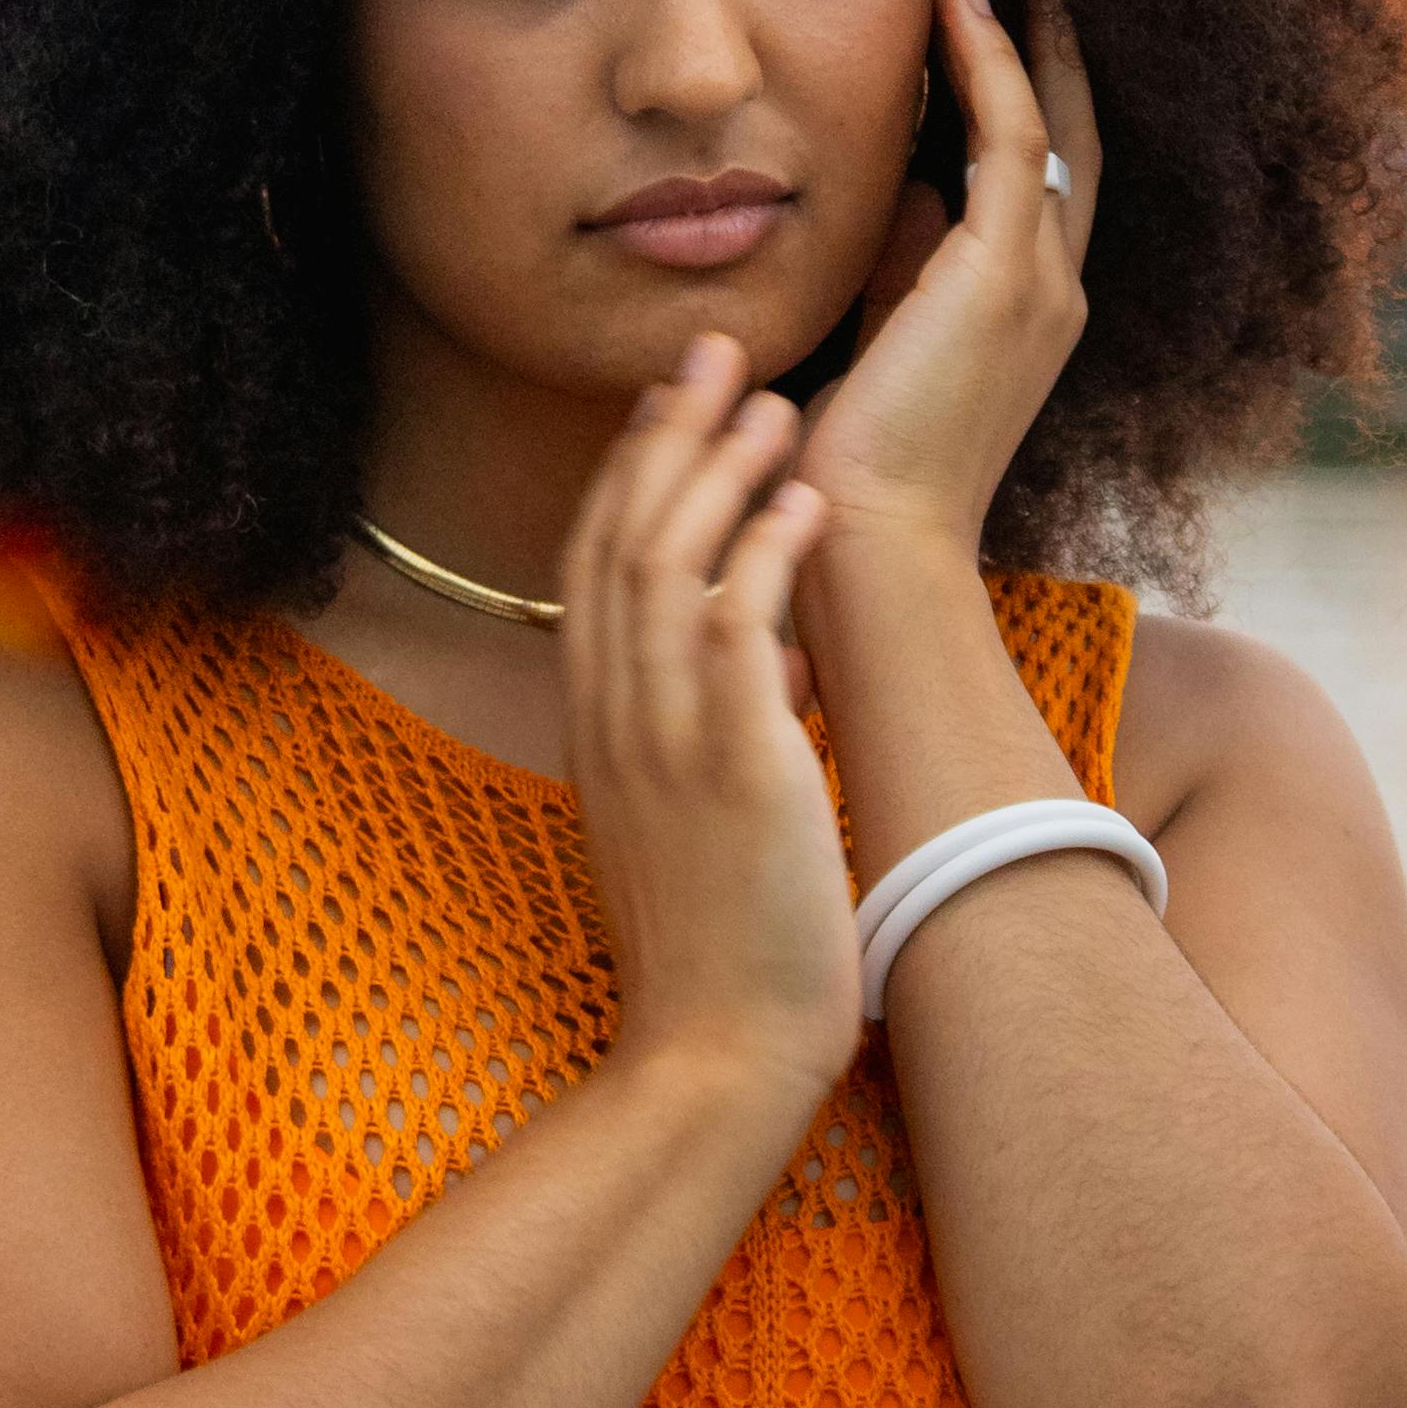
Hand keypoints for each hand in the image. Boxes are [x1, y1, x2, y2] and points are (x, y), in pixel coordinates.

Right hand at [560, 333, 859, 1109]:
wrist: (716, 1058)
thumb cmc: (719, 952)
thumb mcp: (692, 818)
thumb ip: (715, 729)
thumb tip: (770, 667)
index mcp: (599, 728)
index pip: (598, 567)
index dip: (632, 472)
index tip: (672, 401)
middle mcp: (615, 720)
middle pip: (623, 540)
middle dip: (667, 435)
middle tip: (715, 348)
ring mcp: (664, 743)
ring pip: (672, 569)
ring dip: (722, 473)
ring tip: (777, 397)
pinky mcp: (729, 771)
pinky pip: (736, 638)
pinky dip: (766, 560)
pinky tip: (808, 505)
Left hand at [795, 0, 1096, 573]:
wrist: (870, 542)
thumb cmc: (856, 468)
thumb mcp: (885, 347)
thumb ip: (902, 274)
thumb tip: (898, 199)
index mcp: (1027, 316)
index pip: (1040, 180)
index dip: (1024, 95)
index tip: (982, 21)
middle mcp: (1054, 291)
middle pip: (1068, 137)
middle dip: (1041, 46)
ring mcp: (1041, 281)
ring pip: (1043, 121)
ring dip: (1005, 29)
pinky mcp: (1004, 273)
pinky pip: (1010, 136)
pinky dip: (988, 62)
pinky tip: (956, 0)